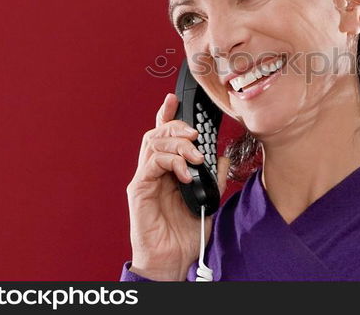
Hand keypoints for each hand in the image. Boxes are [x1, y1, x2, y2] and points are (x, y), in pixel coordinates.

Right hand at [125, 93, 228, 280]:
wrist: (173, 261)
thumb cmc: (185, 234)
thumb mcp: (208, 200)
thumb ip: (213, 177)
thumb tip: (221, 156)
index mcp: (168, 170)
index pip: (164, 136)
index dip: (167, 115)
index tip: (174, 99)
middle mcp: (154, 171)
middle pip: (158, 133)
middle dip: (177, 126)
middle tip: (195, 134)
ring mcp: (145, 179)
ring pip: (153, 143)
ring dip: (177, 143)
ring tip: (194, 156)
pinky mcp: (139, 190)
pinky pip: (151, 164)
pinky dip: (170, 162)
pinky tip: (185, 174)